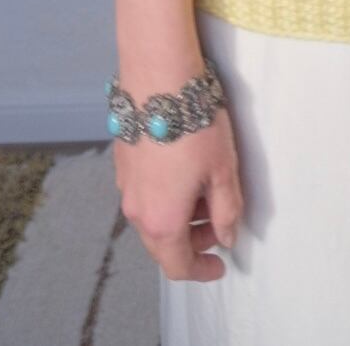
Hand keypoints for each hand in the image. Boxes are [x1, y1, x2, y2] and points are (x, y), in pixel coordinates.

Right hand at [114, 103, 244, 282]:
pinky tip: (184, 170)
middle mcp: (136, 210)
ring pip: (152, 216)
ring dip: (179, 216)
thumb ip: (227, 210)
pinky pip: (144, 192)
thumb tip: (227, 237)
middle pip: (162, 243)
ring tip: (206, 190)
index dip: (201, 270)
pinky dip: (165, 195)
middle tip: (219, 223)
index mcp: (162, 221)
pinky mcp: (121, 161)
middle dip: (193, 241)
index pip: (178, 265)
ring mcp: (124, 185)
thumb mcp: (223, 171)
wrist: (158, 79)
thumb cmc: (195, 126)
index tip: (220, 265)